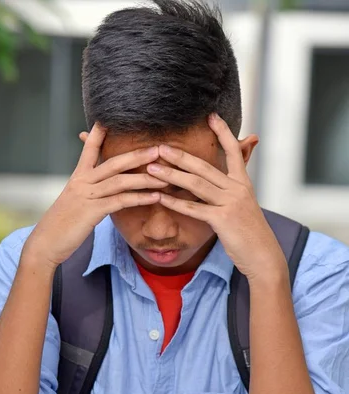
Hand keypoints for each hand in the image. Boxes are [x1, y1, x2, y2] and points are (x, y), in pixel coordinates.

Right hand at [23, 123, 166, 269]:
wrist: (46, 243)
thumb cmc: (62, 224)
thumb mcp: (74, 201)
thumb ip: (88, 189)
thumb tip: (100, 184)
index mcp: (78, 177)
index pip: (90, 148)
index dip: (100, 132)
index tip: (112, 118)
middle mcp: (82, 182)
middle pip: (113, 162)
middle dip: (137, 155)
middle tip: (158, 148)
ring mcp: (87, 196)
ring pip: (120, 181)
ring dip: (144, 177)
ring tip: (164, 175)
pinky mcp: (92, 212)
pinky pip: (120, 201)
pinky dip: (139, 198)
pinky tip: (155, 197)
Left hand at [147, 114, 287, 283]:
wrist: (263, 255)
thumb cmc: (251, 232)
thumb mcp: (246, 205)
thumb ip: (235, 189)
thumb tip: (227, 179)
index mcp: (243, 183)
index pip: (233, 151)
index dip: (223, 132)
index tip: (211, 116)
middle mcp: (237, 189)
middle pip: (205, 166)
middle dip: (180, 156)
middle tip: (160, 146)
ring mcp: (230, 204)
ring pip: (196, 184)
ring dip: (171, 175)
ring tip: (152, 168)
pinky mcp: (222, 220)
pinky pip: (194, 209)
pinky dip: (175, 203)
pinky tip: (160, 197)